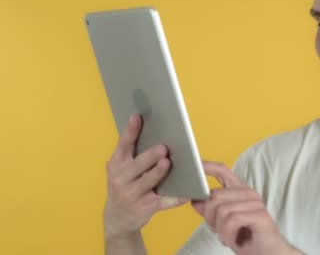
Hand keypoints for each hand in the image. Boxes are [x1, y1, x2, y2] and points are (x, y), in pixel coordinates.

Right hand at [103, 114, 187, 238]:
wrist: (117, 218)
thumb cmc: (125, 185)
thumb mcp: (122, 170)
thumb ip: (134, 154)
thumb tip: (157, 131)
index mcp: (116, 165)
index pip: (123, 145)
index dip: (130, 131)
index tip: (137, 116)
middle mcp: (121, 179)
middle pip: (137, 166)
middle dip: (149, 157)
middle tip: (162, 148)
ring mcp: (132, 195)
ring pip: (147, 182)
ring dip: (158, 173)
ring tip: (167, 163)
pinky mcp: (145, 208)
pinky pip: (163, 202)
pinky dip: (175, 198)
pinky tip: (186, 193)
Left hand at [191, 161, 301, 254]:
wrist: (268, 254)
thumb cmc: (246, 239)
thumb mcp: (221, 224)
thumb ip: (209, 211)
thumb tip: (195, 199)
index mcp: (240, 192)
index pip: (223, 171)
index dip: (208, 167)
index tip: (196, 165)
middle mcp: (248, 193)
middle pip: (215, 195)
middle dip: (210, 217)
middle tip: (219, 231)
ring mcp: (255, 203)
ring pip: (222, 209)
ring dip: (220, 230)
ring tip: (228, 237)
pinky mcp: (260, 215)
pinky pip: (232, 220)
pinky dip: (228, 234)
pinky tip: (233, 241)